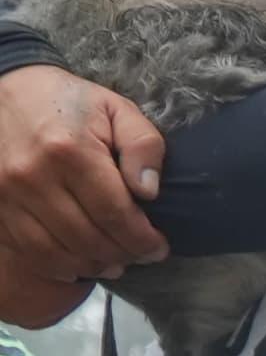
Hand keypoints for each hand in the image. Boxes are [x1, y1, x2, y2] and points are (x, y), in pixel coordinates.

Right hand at [0, 67, 164, 297]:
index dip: (142, 240)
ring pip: (58, 253)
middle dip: (123, 254)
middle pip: (89, 239)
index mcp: (70, 151)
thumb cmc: (67, 102)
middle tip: (141, 254)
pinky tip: (81, 261)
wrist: (2, 90)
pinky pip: (30, 251)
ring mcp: (9, 193)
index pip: (115, 214)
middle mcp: (34, 176)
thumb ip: (143, 144)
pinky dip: (60, 265)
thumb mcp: (114, 108)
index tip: (159, 247)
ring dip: (94, 266)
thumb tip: (150, 191)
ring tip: (116, 262)